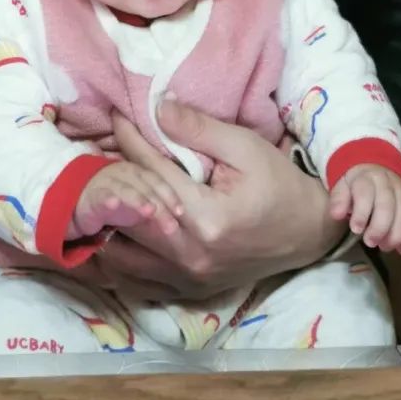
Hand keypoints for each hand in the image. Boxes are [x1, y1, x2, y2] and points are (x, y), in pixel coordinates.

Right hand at [70, 160, 182, 239]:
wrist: (72, 200)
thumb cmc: (111, 199)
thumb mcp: (135, 200)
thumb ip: (152, 203)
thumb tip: (178, 216)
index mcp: (135, 172)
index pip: (156, 180)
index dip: (169, 194)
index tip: (181, 212)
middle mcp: (121, 173)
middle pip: (143, 186)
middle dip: (158, 205)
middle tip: (171, 226)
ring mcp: (105, 183)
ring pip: (124, 190)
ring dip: (137, 200)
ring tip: (149, 211)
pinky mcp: (89, 197)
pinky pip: (100, 196)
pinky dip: (107, 199)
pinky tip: (114, 204)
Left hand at [93, 100, 342, 300]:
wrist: (308, 231)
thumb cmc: (280, 184)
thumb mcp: (245, 147)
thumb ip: (198, 129)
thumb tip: (157, 108)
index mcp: (205, 218)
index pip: (151, 172)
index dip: (129, 140)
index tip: (113, 117)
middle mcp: (190, 255)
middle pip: (130, 214)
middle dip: (110, 180)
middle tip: (91, 153)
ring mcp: (187, 279)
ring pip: (125, 255)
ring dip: (105, 224)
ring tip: (92, 195)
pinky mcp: (189, 291)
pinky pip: (138, 282)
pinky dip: (117, 262)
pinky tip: (103, 240)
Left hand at [328, 163, 400, 254]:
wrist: (378, 167)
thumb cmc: (357, 182)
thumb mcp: (343, 185)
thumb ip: (339, 198)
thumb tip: (337, 214)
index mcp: (368, 177)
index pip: (366, 193)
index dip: (361, 212)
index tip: (355, 229)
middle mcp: (388, 183)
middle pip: (388, 205)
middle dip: (380, 228)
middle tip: (370, 243)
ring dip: (396, 235)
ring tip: (384, 247)